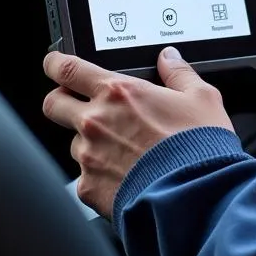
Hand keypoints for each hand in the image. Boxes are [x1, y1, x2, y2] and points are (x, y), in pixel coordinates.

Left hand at [42, 46, 234, 217]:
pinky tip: (126, 179)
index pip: (67, 69)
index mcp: (119, 92)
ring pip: (73, 144)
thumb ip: (179, 73)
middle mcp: (96, 121)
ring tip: (123, 153)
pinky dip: (101, 177)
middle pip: (54, 104)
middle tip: (81, 106)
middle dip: (61, 101)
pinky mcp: (88, 189)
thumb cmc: (198, 147)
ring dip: (90, 144)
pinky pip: (85, 178)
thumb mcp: (201, 98)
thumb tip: (169, 58)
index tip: (55, 64)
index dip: (55, 63)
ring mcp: (88, 157)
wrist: (194, 197)